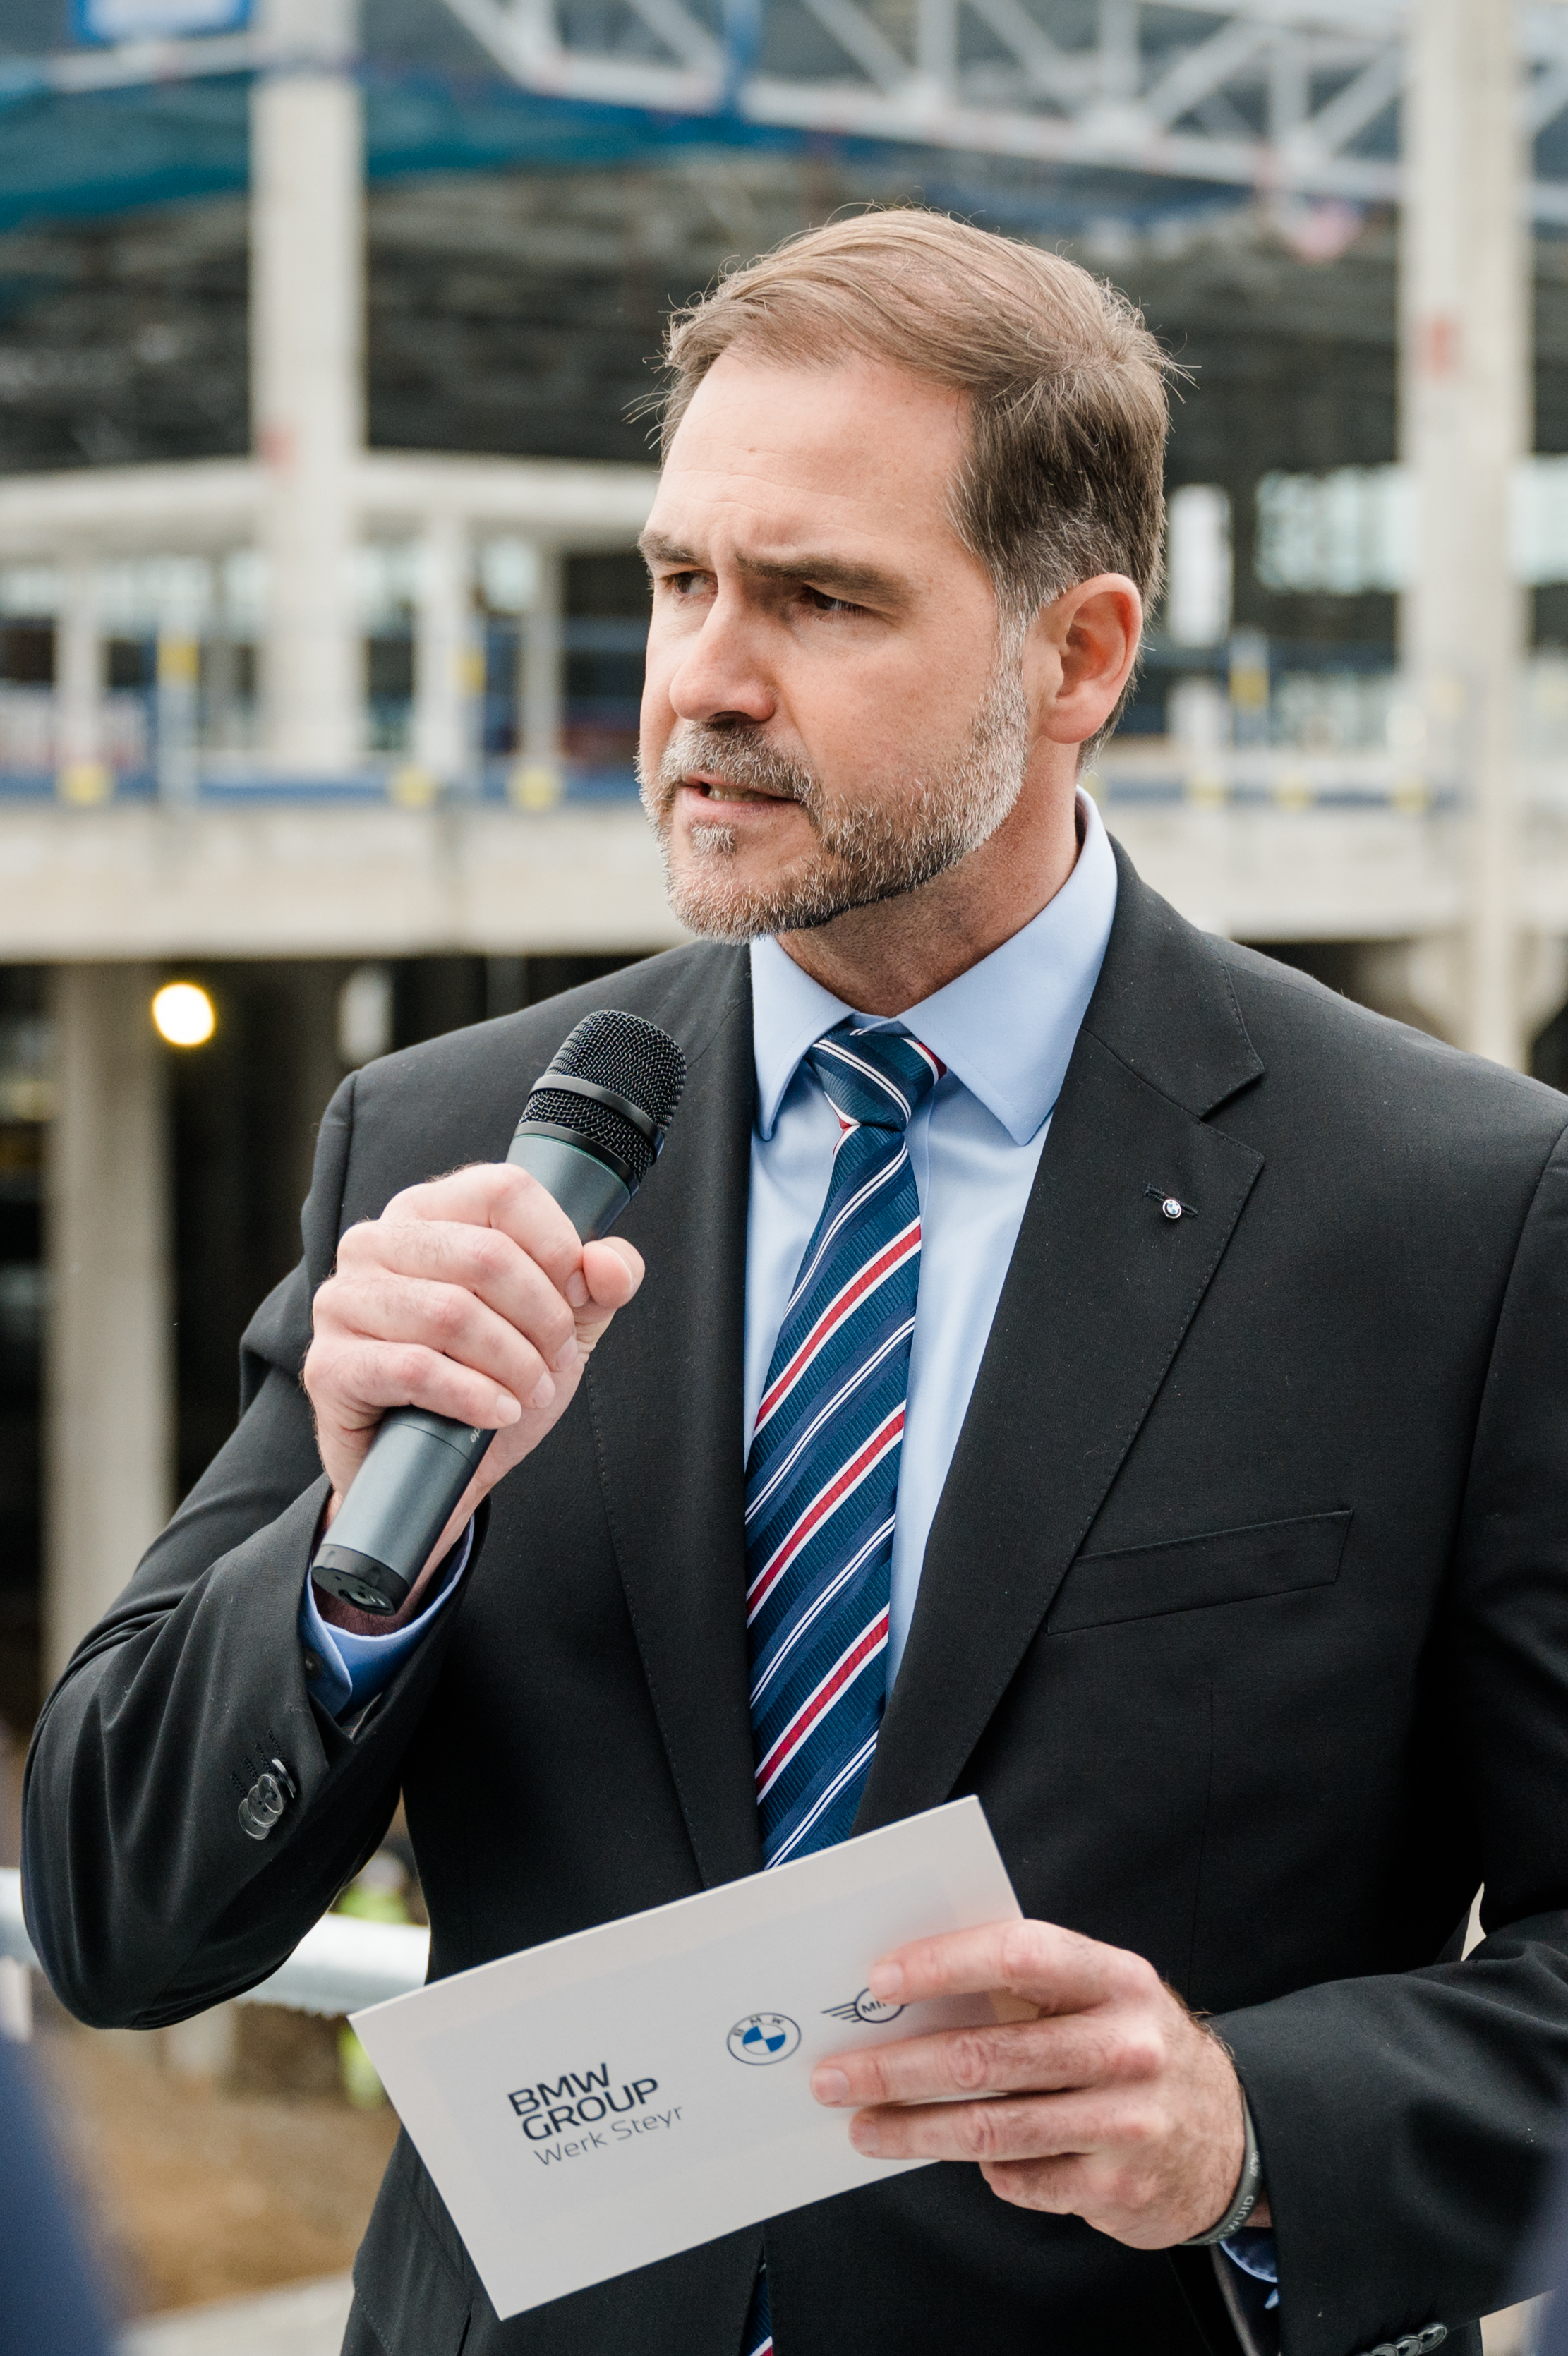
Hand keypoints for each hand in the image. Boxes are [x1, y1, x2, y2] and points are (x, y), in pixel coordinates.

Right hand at [303, 1164, 643, 1606]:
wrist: (434, 1471)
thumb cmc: (490, 1378)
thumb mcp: (561, 1326)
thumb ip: (599, 1284)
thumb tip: (609, 1263)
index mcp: (430, 1211)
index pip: (505, 1190)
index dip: (558, 1247)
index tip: (575, 1297)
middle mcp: (376, 1241)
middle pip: (486, 1254)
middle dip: (542, 1319)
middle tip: (553, 1362)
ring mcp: (344, 1301)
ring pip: (452, 1313)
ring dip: (512, 1363)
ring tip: (528, 1393)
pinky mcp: (329, 1364)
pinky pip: (414, 1369)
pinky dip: (473, 1395)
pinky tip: (497, 1413)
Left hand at [810, 1918, 1266, 2247]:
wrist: (1227, 2133)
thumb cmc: (1131, 2044)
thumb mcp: (1100, 1994)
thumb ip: (1025, 1983)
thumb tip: (908, 1990)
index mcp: (1117, 1980)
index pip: (1019, 1955)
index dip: (944, 1964)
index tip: (879, 1981)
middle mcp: (1127, 2047)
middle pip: (986, 2057)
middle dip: (895, 2067)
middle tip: (835, 2075)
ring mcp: (1125, 2123)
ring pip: (989, 2129)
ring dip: (911, 2129)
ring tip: (861, 2124)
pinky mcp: (1116, 2189)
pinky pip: (1020, 2179)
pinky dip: (980, 2168)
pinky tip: (950, 2152)